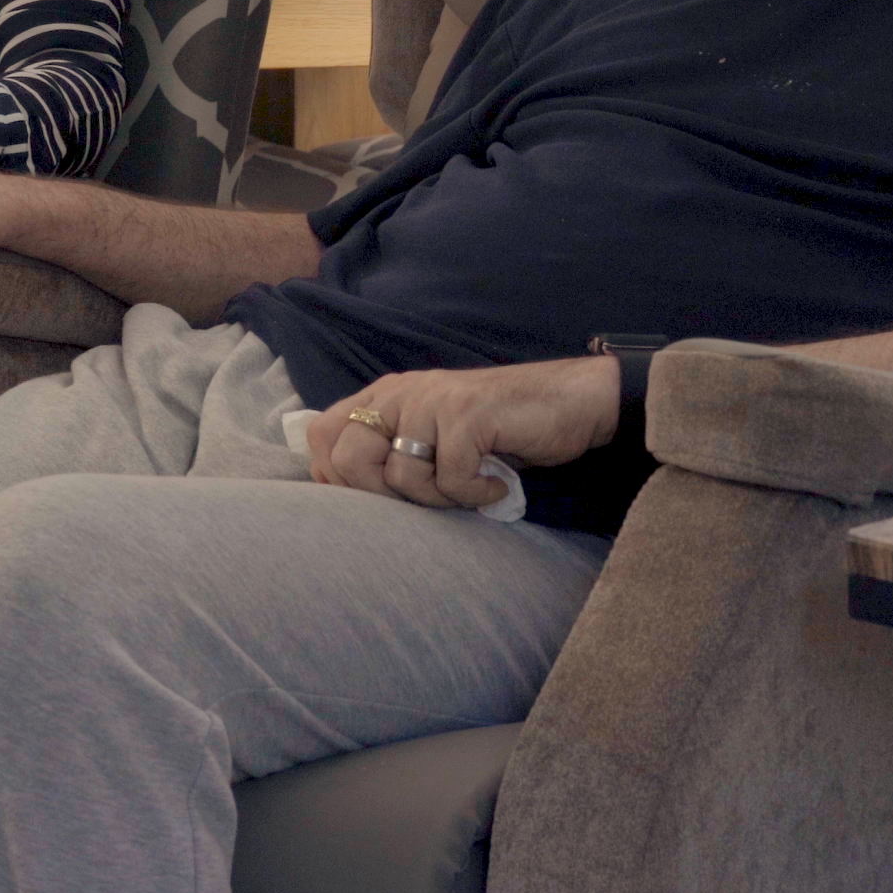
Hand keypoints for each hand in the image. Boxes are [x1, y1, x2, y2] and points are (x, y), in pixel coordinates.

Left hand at [308, 359, 623, 511]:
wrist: (570, 401)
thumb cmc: (500, 428)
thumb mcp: (434, 433)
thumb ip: (389, 449)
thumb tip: (338, 492)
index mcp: (387, 395)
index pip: (321, 436)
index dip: (335, 478)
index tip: (379, 500)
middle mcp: (403, 392)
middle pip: (348, 459)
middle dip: (383, 497)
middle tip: (428, 498)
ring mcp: (434, 401)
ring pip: (401, 476)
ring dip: (438, 499)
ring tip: (470, 487)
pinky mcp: (468, 416)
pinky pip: (450, 478)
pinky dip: (475, 493)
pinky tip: (496, 483)